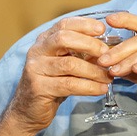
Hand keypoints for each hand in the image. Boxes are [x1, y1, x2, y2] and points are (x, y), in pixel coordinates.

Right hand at [5, 15, 114, 133]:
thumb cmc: (51, 85)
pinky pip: (69, 85)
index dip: (84, 24)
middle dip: (90, 45)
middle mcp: (37, 51)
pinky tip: (101, 89)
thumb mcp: (65, 65)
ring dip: (93, 71)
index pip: (64, 24)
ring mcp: (36, 69)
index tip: (101, 29)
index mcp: (44, 41)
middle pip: (64, 38)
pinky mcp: (39, 87)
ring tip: (108, 77)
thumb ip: (81, 55)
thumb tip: (107, 50)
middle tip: (107, 55)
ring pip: (69, 64)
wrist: (28, 111)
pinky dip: (89, 87)